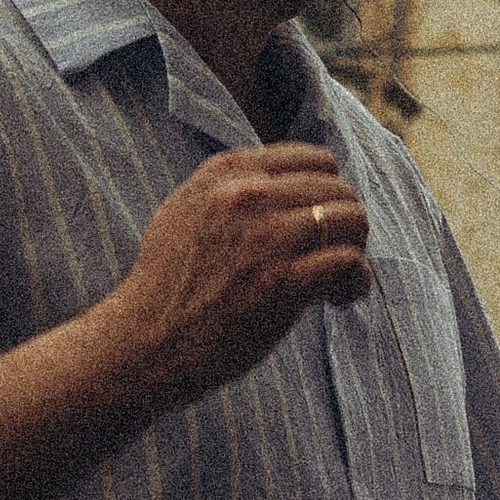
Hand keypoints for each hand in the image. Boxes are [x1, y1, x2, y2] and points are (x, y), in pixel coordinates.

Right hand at [107, 143, 371, 403]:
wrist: (144, 341)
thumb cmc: (167, 285)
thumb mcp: (184, 211)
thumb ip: (225, 188)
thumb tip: (272, 180)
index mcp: (227, 173)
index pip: (314, 159)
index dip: (328, 192)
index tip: (318, 225)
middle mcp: (248, 196)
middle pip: (338, 189)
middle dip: (344, 225)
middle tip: (331, 259)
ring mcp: (266, 237)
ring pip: (352, 219)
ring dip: (355, 251)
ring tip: (337, 282)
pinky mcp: (281, 282)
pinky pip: (348, 261)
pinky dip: (355, 281)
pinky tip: (337, 300)